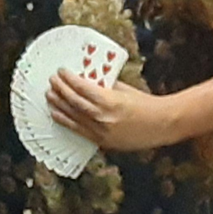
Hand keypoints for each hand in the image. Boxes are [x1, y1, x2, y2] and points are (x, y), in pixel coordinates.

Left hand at [46, 69, 176, 150]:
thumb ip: (104, 86)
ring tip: (50, 96)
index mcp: (110, 101)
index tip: (61, 71)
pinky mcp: (103, 142)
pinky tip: (57, 115)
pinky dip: (66, 122)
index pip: (82, 88)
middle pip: (74, 102)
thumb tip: (86, 80)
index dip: (68, 79)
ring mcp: (102, 132)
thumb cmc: (145, 104)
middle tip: (52, 81)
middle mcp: (103, 117)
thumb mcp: (124, 89)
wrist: (162, 124)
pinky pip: (79, 131)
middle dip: (60, 90)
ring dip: (59, 105)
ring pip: (73, 117)